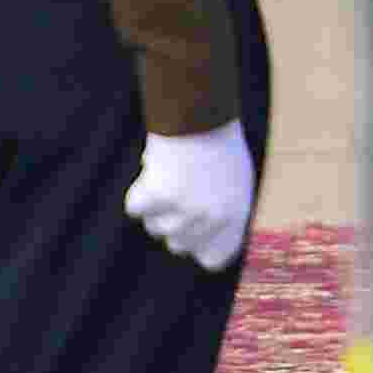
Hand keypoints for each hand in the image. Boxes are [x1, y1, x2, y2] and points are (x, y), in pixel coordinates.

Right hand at [124, 119, 256, 270]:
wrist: (200, 113)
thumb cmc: (218, 142)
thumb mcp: (234, 180)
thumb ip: (221, 213)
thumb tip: (199, 244)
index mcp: (236, 215)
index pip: (214, 259)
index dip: (201, 247)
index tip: (194, 237)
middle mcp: (211, 219)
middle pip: (178, 244)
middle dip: (176, 221)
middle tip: (182, 189)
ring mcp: (183, 210)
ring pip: (155, 227)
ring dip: (158, 204)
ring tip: (172, 173)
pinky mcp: (157, 198)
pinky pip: (136, 208)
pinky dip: (139, 190)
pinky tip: (153, 170)